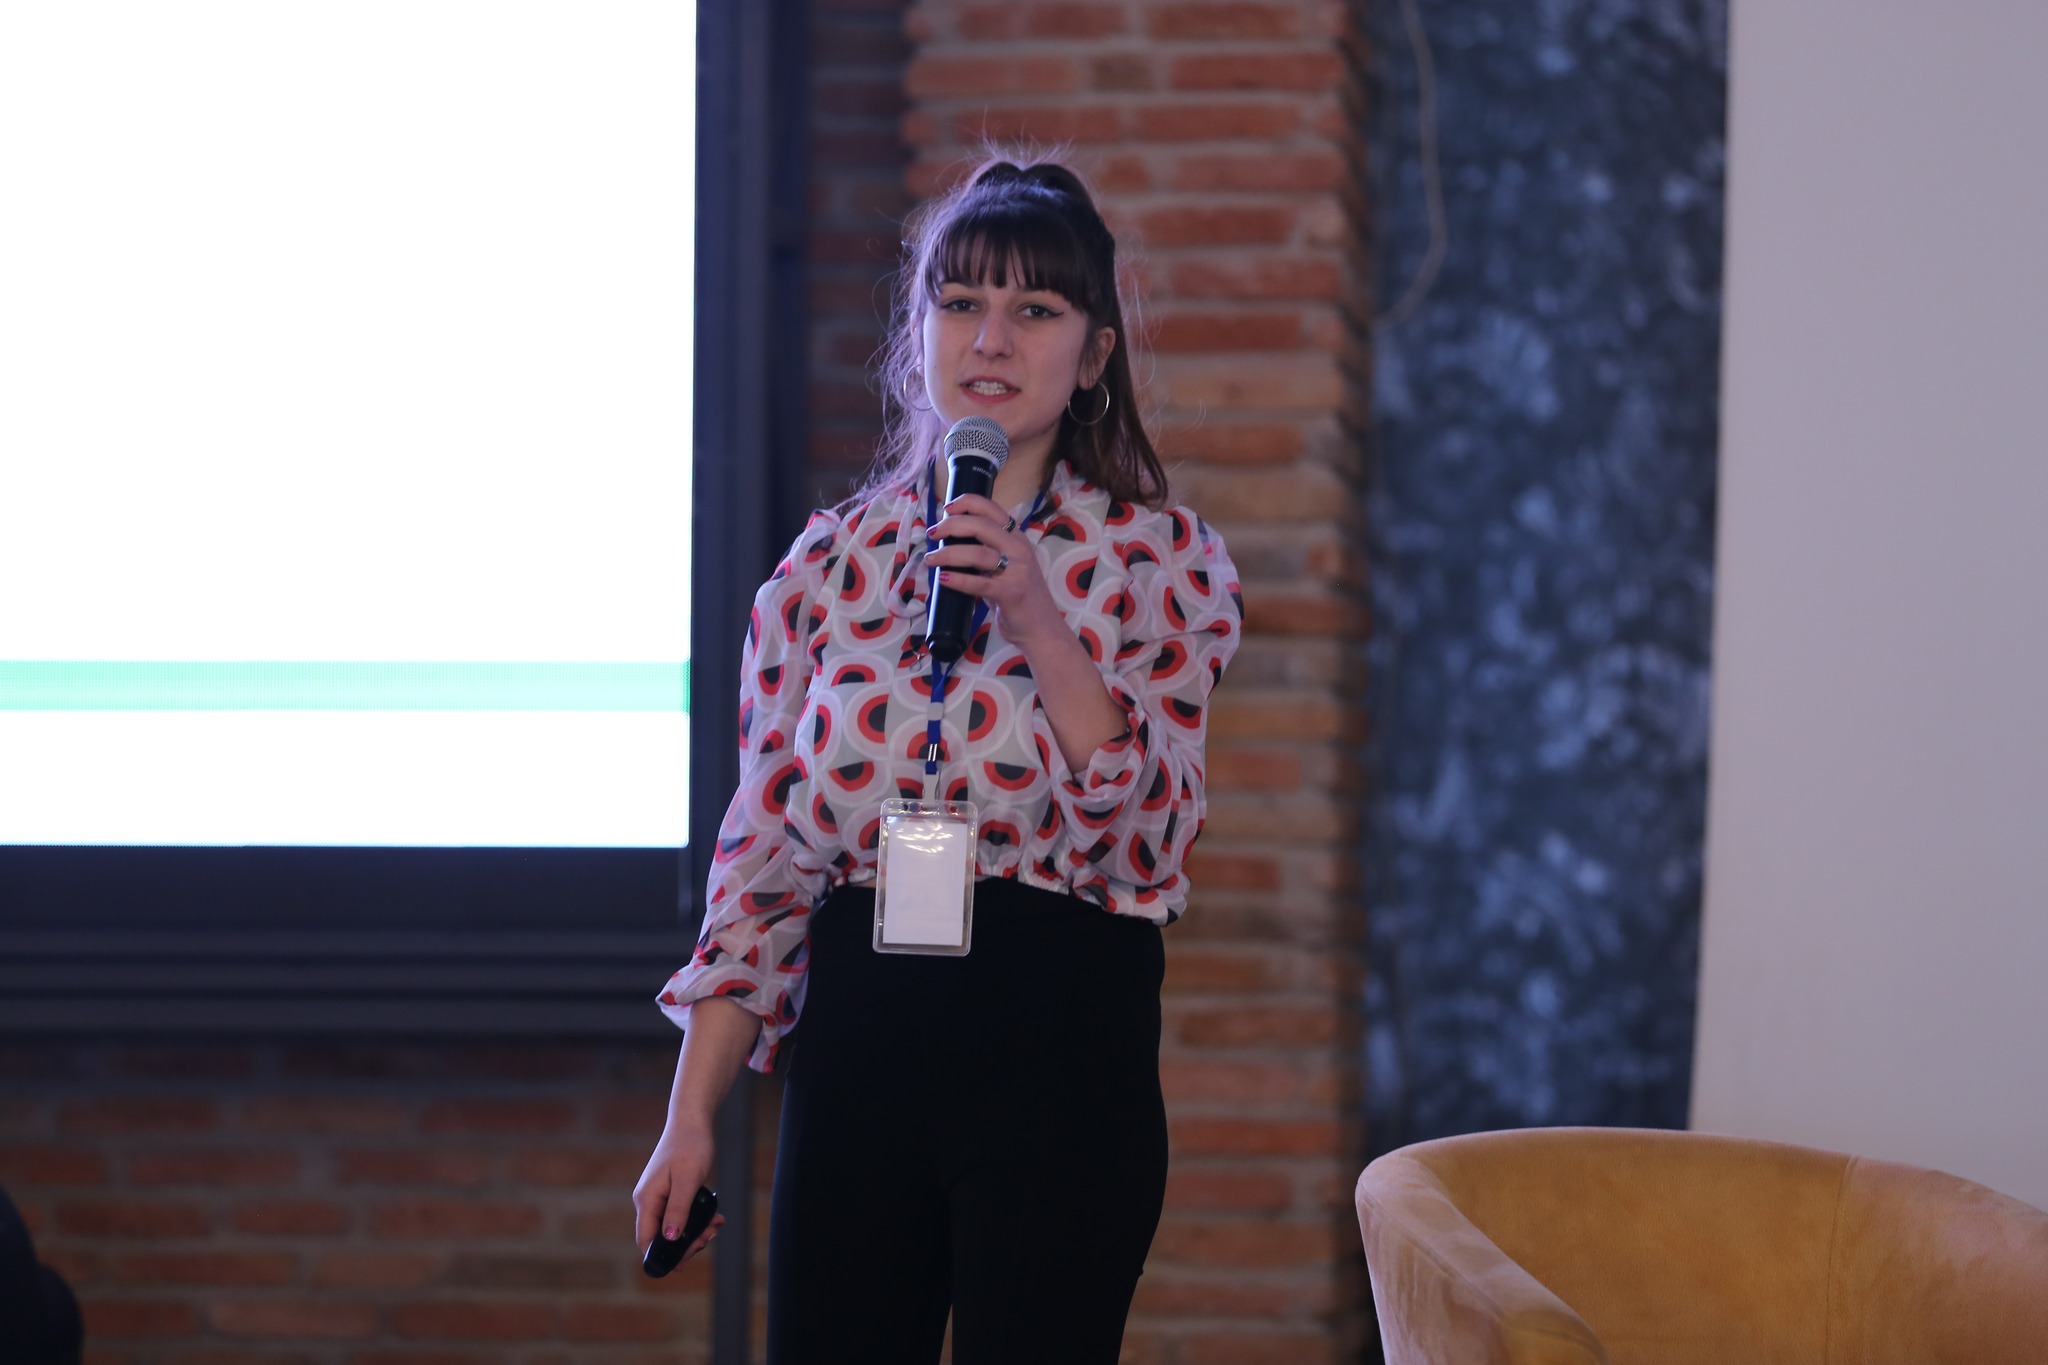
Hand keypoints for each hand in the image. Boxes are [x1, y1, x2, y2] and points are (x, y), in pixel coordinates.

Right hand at [632, 1118, 725, 1262]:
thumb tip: (671, 1239)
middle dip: (685, 1244)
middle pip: (660, 1238)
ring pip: (672, 1228)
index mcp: (647, 1200)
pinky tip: (715, 1218)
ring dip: (694, 1233)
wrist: (692, 1121)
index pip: (646, 1240)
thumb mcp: (688, 1179)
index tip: (684, 1264)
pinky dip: (696, 1220)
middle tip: (709, 1238)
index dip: (662, 1257)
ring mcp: (658, 1197)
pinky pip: (679, 1215)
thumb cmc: (690, 1146)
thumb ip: (679, 1209)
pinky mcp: (669, 1193)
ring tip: (715, 1227)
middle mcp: (648, 1201)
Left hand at [927, 493, 1065, 647]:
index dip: (968, 503)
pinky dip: (959, 580)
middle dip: (951, 525)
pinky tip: (943, 579)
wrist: (1041, 629)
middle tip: (933, 534)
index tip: (947, 508)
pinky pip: (980, 583)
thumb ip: (987, 553)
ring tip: (931, 559)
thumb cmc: (1019, 598)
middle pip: (981, 526)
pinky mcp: (1011, 593)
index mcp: (1017, 539)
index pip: (993, 509)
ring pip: (977, 553)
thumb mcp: (1007, 567)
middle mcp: (1019, 550)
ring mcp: (1017, 571)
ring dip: (948, 554)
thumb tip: (951, 543)